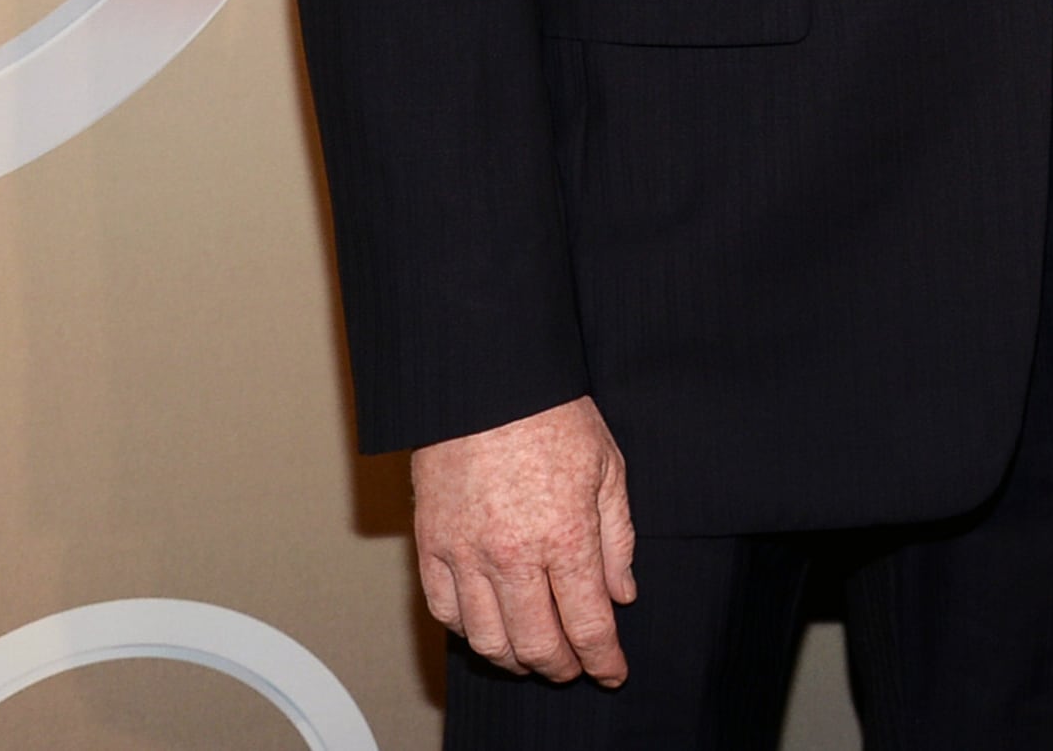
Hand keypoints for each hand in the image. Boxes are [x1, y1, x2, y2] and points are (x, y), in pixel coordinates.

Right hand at [412, 396, 635, 684]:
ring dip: (515, 660)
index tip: (612, 673)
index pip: (587, 625)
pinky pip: (444, 611)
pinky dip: (468, 632)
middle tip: (576, 668)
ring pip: (487, 640)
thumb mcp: (608, 468)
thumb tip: (622, 594)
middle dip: (563, 668)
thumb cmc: (552, 415)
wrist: (486, 380)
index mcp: (564, 536)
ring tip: (534, 655)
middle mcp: (512, 555)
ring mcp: (465, 553)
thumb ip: (617, 538)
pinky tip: (490, 627)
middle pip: (537, 645)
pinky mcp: (430, 543)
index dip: (603, 660)